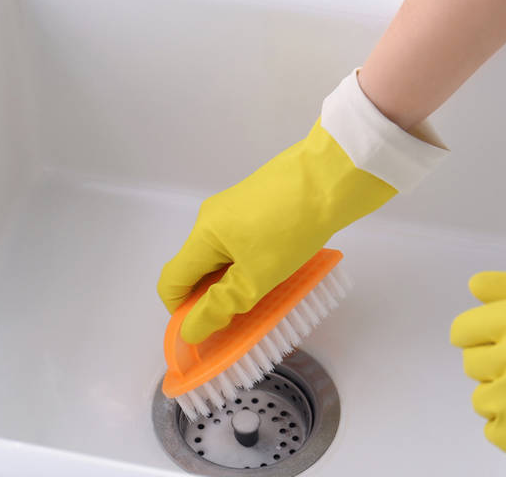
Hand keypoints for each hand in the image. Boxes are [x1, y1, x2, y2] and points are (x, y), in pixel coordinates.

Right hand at [157, 71, 447, 343]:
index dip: (181, 312)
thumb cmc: (291, 226)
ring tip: (268, 299)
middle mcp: (212, 219)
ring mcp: (236, 209)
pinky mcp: (260, 205)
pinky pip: (243, 244)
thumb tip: (188, 329)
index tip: (210, 332)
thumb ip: (220, 305)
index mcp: (203, 235)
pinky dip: (252, 264)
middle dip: (212, 300)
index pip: (171, 281)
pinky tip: (280, 272)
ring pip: (223, 258)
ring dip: (236, 283)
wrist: (334, 173)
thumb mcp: (256, 275)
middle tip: (245, 321)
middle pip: (197, 270)